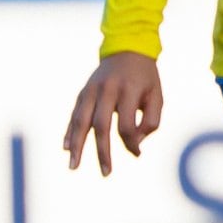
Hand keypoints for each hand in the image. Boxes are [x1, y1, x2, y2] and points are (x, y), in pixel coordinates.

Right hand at [64, 52, 164, 173]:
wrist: (127, 50)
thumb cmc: (146, 79)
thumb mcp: (156, 96)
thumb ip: (151, 121)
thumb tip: (134, 144)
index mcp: (128, 91)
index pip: (126, 124)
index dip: (131, 142)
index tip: (137, 153)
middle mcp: (107, 90)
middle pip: (101, 125)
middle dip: (102, 151)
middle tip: (106, 173)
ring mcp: (91, 90)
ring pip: (81, 121)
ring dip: (77, 145)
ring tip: (74, 166)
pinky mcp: (83, 92)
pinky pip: (74, 114)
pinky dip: (70, 132)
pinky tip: (66, 147)